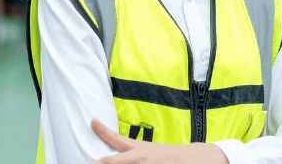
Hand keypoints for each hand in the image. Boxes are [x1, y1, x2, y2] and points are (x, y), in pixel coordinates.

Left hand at [89, 119, 228, 163]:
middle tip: (87, 161)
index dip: (101, 130)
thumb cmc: (173, 156)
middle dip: (97, 162)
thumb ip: (135, 152)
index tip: (92, 122)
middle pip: (109, 161)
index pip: (115, 138)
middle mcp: (138, 159)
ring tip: (96, 163)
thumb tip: (120, 153)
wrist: (194, 160)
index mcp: (138, 150)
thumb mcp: (152, 151)